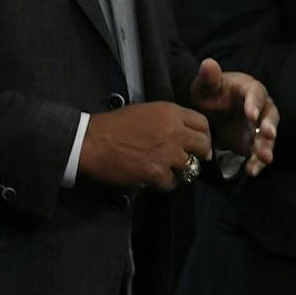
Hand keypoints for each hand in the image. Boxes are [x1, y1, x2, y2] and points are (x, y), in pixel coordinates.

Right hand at [75, 100, 212, 190]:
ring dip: (180, 170)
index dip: (203, 135)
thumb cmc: (115, 125)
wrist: (92, 141)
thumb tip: (186, 134)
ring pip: (189, 167)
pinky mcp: (155, 172)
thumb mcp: (147, 111)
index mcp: (171, 112)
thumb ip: (169, 120)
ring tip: (167, 170)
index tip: (199, 144)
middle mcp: (174, 131)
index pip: (202, 123)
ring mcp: (166, 153)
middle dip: (199, 154)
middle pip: (203, 145)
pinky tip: (153, 178)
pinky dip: (163, 183)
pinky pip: (171, 183)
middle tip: (191, 160)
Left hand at [186, 58, 278, 176]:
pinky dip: (257, 162)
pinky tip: (251, 171)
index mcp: (250, 89)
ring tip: (263, 159)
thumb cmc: (209, 93)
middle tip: (268, 135)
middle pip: (270, 116)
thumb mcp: (205, 85)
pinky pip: (259, 153)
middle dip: (270, 126)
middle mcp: (260, 108)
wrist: (208, 111)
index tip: (251, 115)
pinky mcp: (254, 143)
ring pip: (268, 137)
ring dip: (267, 148)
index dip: (255, 104)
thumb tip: (208, 63)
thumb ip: (208, 76)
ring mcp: (259, 127)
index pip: (256, 94)